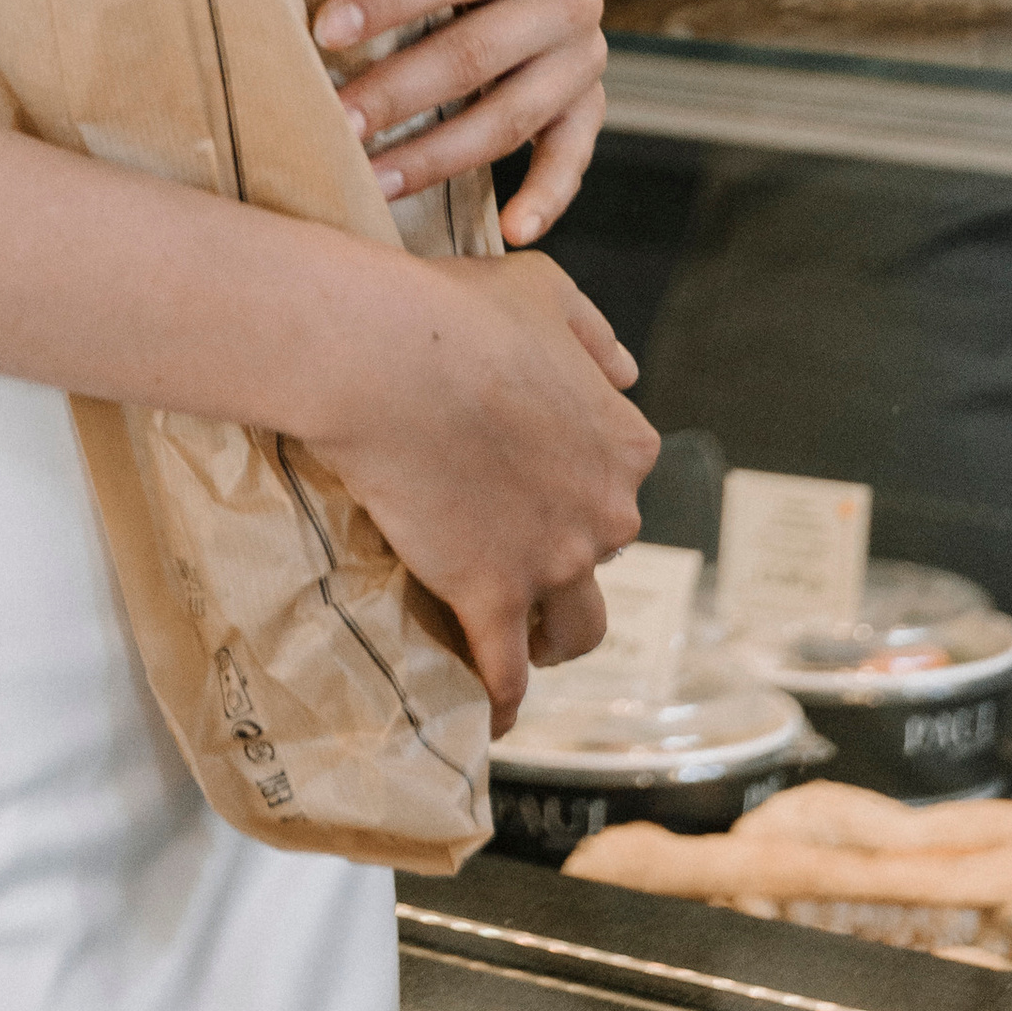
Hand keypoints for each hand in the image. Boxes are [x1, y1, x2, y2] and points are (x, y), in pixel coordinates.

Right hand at [302, 253, 656, 730]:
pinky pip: (507, 674)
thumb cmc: (456, 310)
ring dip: (555, 636)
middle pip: (598, 546)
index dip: (575, 469)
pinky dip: (504, 701)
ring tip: (526, 639)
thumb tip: (626, 372)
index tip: (535, 467)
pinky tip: (493, 720)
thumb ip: (593, 333)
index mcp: (624, 442)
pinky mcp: (491, 599)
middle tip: (505, 531)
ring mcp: (551, 563)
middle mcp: (606, 512)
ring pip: (575, 626)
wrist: (385, 356)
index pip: (618, 471)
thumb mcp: (545, 290)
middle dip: (563, 544)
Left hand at [314, 0, 606, 246]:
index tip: (323, 32)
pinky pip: (570, 159)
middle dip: (398, 93)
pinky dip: (544, 198)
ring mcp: (585, 57)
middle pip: (475, 53)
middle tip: (337, 124)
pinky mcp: (589, 108)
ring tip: (372, 180)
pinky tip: (510, 230)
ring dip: (435, 155)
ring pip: (508, 117)